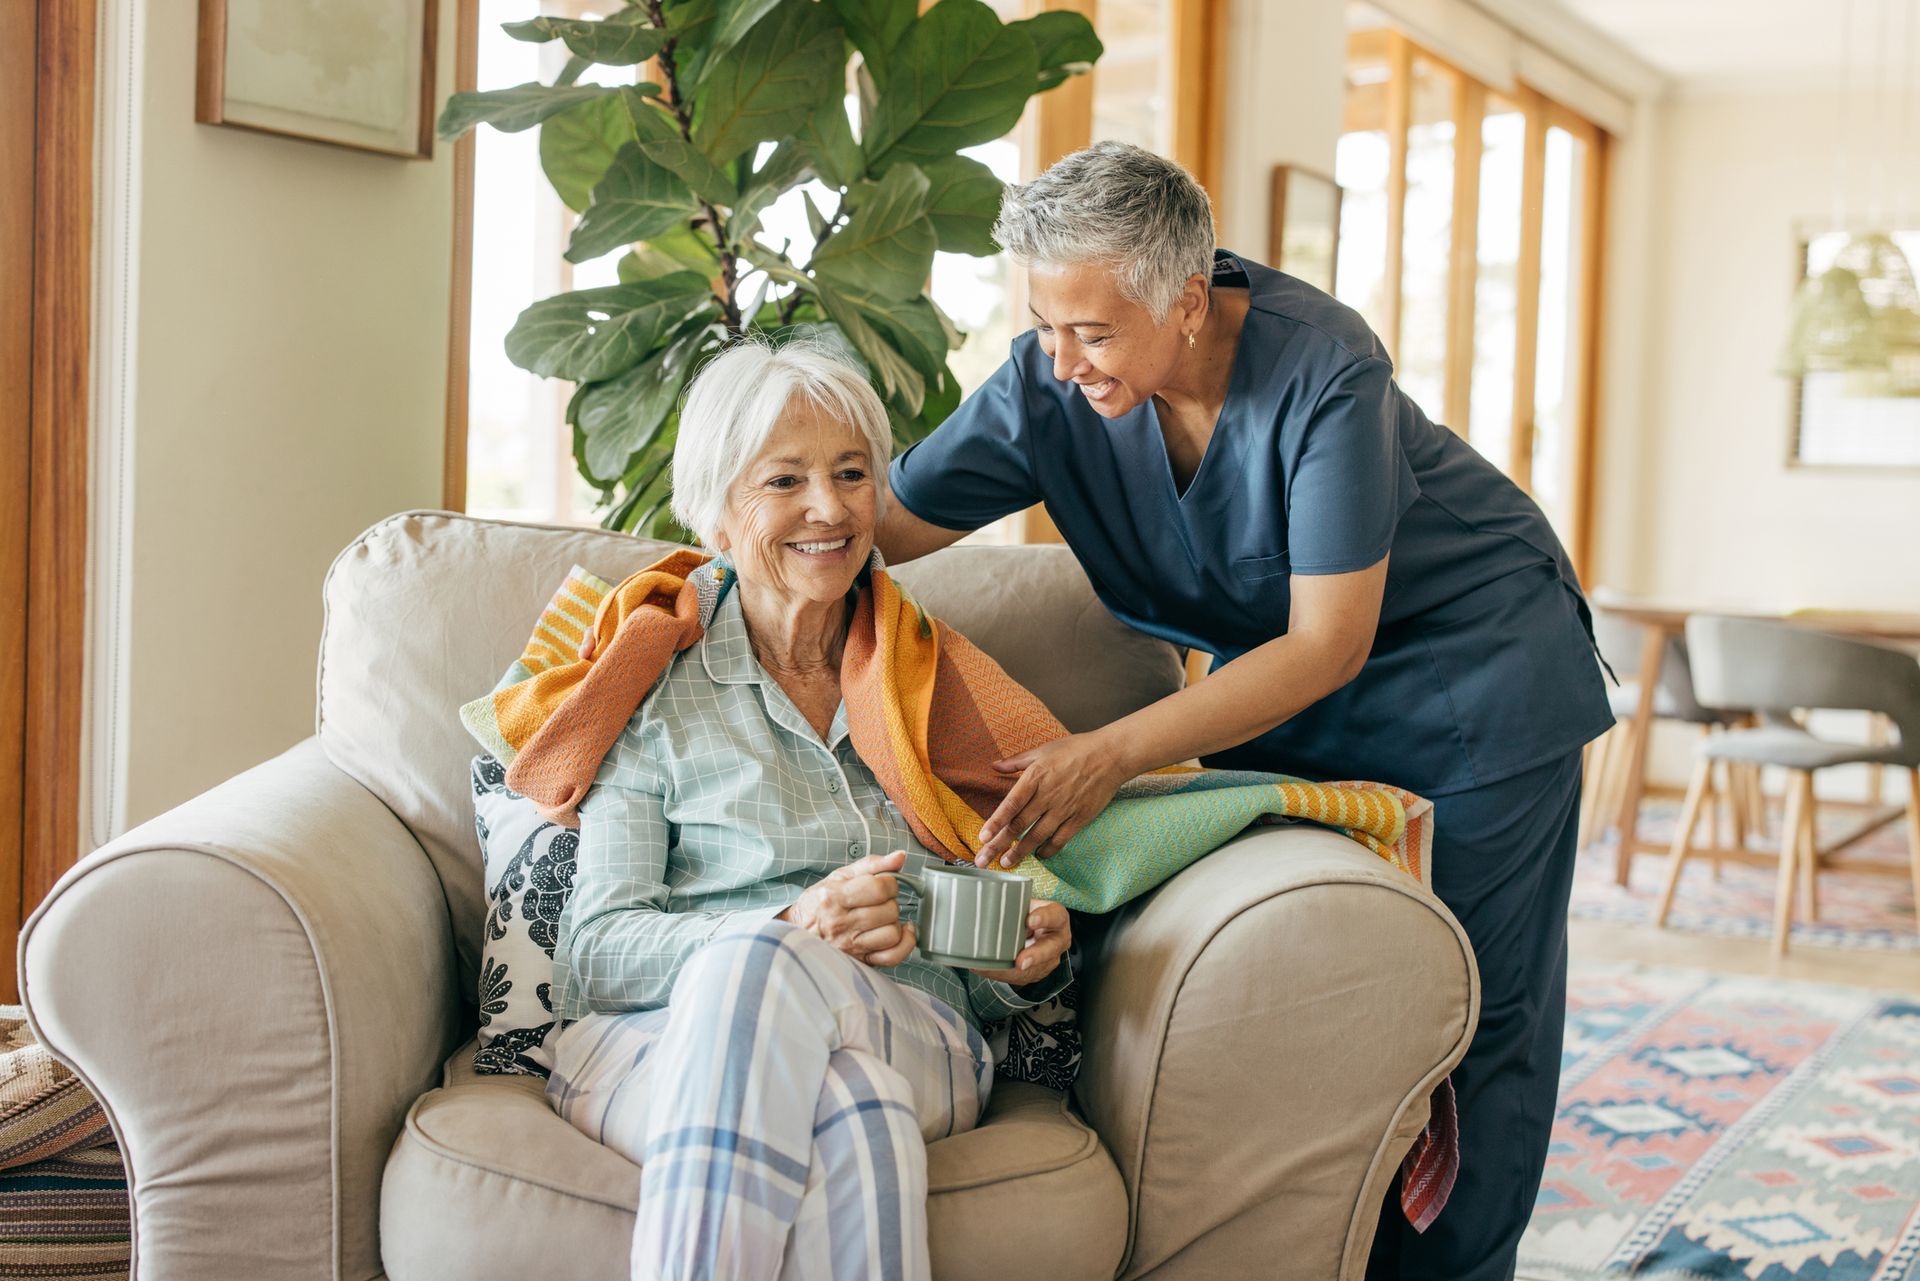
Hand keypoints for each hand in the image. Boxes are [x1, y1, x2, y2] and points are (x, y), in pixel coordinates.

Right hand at [778, 850, 916, 966]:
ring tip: (882, 917)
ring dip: (893, 923)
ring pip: (892, 933)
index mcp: (834, 897)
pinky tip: (900, 933)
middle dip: (890, 901)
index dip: (889, 882)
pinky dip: (904, 944)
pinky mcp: (858, 961)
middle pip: (888, 911)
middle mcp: (840, 924)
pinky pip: (893, 956)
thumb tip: (900, 857)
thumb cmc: (820, 902)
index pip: (879, 888)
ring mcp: (849, 946)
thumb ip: (872, 864)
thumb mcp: (841, 876)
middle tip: (880, 901)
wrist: (799, 931)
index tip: (884, 883)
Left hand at [970, 900, 1070, 984]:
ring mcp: (1049, 957)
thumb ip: (1005, 893)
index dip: (1044, 918)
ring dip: (1019, 972)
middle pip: (1051, 948)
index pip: (1055, 915)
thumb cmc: (1023, 910)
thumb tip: (972, 884)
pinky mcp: (1038, 971)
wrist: (1030, 929)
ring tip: (1003, 972)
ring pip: (1038, 968)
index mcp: (1055, 916)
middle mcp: (1057, 938)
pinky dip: (1006, 975)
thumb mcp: (1022, 899)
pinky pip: (1023, 977)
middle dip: (1036, 955)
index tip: (1029, 920)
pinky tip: (991, 971)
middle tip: (1020, 960)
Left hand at [974, 731, 1131, 868]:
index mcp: (1036, 777)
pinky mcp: (1080, 818)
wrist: (1111, 756)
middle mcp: (1048, 795)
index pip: (1010, 804)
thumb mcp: (1043, 749)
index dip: (995, 822)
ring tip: (1006, 864)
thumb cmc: (1077, 749)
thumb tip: (995, 765)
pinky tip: (1039, 856)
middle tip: (984, 860)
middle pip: (1019, 825)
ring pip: (1037, 836)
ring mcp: (1064, 809)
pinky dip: (1049, 850)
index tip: (982, 837)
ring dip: (1020, 852)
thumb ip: (1017, 760)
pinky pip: (1061, 839)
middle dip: (999, 844)